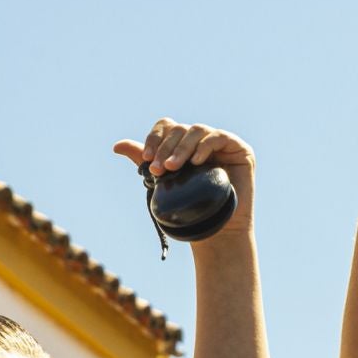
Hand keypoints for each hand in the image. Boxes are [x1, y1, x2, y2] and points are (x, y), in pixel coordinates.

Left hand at [114, 120, 255, 227]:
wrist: (217, 230)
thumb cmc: (191, 206)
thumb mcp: (163, 180)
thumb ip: (144, 159)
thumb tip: (116, 145)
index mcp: (184, 142)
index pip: (167, 127)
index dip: (155, 138)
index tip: (147, 159)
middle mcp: (202, 139)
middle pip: (180, 129)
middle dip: (166, 148)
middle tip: (158, 169)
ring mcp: (222, 142)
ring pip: (197, 130)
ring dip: (182, 148)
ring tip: (172, 168)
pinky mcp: (240, 149)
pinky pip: (219, 137)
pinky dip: (205, 146)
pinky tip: (196, 162)